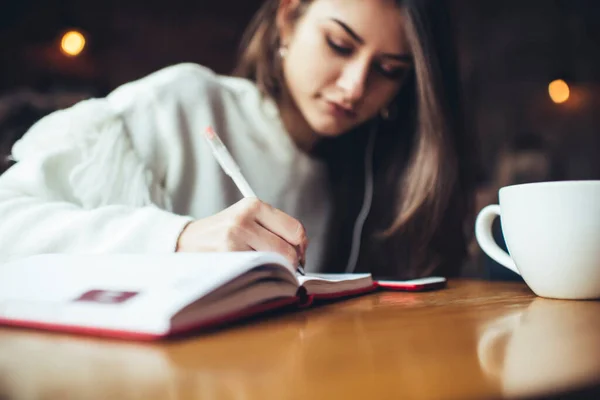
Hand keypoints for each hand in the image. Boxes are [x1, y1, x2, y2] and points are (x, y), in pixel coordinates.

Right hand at [175, 198, 307, 265]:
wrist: (184, 242)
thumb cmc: (221, 234)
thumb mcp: (246, 219)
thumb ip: (273, 229)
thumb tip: (301, 252)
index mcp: (253, 205)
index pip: (295, 229)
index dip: (302, 247)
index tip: (299, 256)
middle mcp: (244, 219)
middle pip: (288, 249)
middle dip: (290, 264)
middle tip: (284, 269)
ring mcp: (233, 238)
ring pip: (275, 263)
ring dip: (275, 271)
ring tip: (263, 269)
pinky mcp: (226, 256)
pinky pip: (257, 271)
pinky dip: (259, 276)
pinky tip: (248, 272)